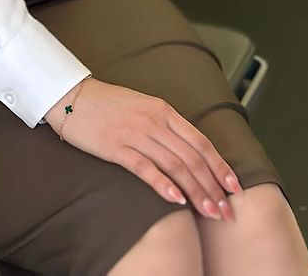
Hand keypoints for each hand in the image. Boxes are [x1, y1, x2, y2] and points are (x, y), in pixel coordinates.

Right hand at [44, 78, 240, 220]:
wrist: (72, 96)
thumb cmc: (109, 104)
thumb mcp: (144, 107)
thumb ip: (166, 126)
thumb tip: (191, 153)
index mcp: (163, 110)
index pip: (201, 142)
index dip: (220, 166)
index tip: (235, 187)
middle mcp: (154, 121)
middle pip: (192, 158)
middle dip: (213, 187)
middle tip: (225, 212)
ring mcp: (135, 134)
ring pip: (174, 166)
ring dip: (195, 191)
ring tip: (208, 212)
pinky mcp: (116, 147)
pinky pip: (145, 168)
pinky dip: (164, 185)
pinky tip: (176, 200)